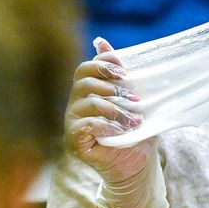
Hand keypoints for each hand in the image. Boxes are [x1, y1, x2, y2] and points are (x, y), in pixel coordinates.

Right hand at [65, 38, 165, 207]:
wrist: (135, 166)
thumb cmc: (135, 132)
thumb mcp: (134, 99)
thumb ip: (121, 74)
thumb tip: (101, 40)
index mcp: (87, 92)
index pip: (86, 67)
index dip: (104, 62)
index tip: (125, 69)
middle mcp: (75, 104)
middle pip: (83, 80)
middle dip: (110, 84)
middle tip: (133, 96)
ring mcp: (72, 122)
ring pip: (87, 102)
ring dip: (115, 108)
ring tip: (134, 119)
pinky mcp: (74, 141)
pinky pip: (85, 125)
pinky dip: (106, 125)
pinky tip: (122, 130)